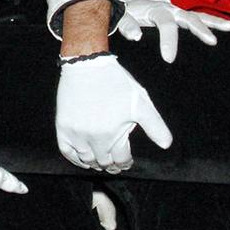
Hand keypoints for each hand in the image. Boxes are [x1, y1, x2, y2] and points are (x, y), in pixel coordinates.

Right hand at [56, 54, 170, 172]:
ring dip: (95, 163)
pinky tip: (82, 159)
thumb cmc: (115, 82)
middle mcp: (94, 138)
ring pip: (86, 159)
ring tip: (100, 162)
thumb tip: (166, 145)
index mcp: (113, 134)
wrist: (87, 64)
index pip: (121, 160)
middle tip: (114, 164)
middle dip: (111, 164)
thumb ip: (155, 125)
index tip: (126, 162)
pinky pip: (66, 151)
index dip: (126, 163)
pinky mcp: (63, 126)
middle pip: (103, 161)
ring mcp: (76, 133)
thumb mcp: (140, 102)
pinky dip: (74, 159)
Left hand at [117, 0, 229, 62]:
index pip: (166, 24)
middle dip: (200, 29)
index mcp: (155, 10)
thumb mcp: (121, 18)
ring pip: (200, 16)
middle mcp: (171, 9)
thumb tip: (136, 36)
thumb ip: (126, 25)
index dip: (169, 41)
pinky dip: (215, 23)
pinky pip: (201, 19)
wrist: (128, 6)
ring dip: (216, 22)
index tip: (169, 59)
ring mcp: (179, 13)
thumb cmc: (125, 14)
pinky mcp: (183, 18)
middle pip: (188, 18)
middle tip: (212, 42)